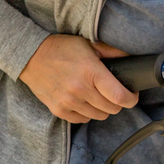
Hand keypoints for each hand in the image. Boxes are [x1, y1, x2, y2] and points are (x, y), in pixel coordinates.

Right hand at [19, 35, 136, 122]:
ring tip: (98, 96)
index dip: (131, 99)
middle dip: (118, 102)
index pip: (120, 96)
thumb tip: (132, 58)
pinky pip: (82, 119)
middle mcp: (80, 89)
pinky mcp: (58, 110)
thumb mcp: (89, 44)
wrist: (30, 56)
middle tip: (114, 93)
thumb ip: (112, 52)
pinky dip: (87, 113)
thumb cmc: (61, 48)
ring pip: (99, 116)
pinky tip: (85, 101)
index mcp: (91, 72)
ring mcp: (68, 102)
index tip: (132, 95)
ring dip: (103, 108)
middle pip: (112, 109)